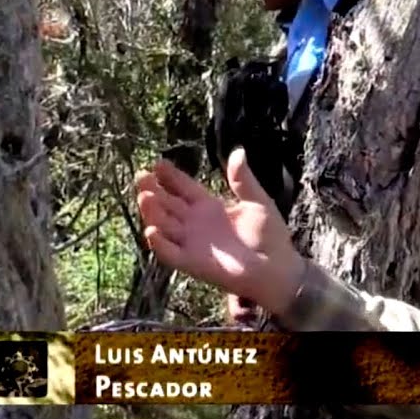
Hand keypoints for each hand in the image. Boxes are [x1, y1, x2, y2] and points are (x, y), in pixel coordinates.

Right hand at [134, 149, 305, 315]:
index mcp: (209, 206)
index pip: (183, 188)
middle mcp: (195, 223)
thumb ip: (243, 180)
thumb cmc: (270, 236)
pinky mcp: (192, 263)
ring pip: (164, 226)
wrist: (278, 267)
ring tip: (144, 197)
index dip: (170, 176)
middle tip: (141, 176)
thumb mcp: (258, 201)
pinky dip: (159, 244)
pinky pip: (170, 254)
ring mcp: (191, 243)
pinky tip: (151, 231)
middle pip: (167, 204)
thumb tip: (238, 151)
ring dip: (152, 213)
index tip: (157, 163)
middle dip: (153, 190)